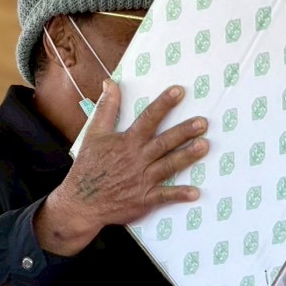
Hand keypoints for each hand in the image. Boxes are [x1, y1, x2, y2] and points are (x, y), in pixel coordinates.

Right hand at [36, 82, 207, 254]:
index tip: (179, 91)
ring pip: (168, 166)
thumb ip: (106, 108)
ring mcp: (142, 180)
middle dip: (183, 131)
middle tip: (203, 122)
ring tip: (204, 146)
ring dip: (186, 157)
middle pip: (164, 142)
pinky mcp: (144, 199)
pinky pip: (164, 196)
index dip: (163, 104)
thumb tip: (110, 83)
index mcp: (126, 142)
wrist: (81, 202)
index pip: (148, 119)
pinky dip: (179, 194)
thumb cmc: (88, 166)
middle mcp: (137, 159)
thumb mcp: (94, 134)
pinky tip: (196, 192)